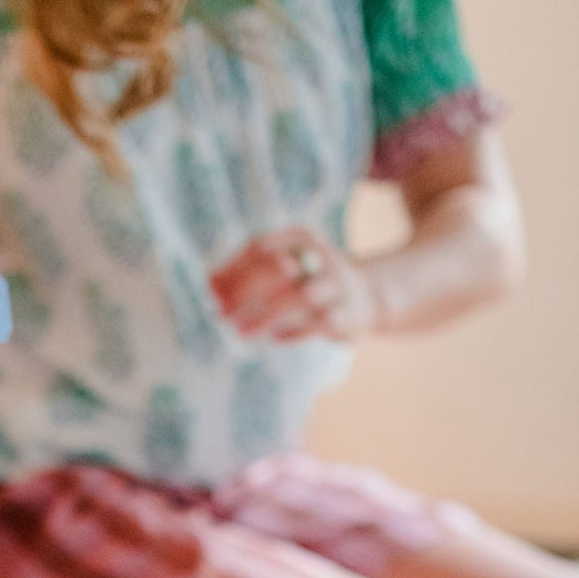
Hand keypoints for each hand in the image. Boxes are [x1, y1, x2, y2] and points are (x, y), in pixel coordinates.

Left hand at [210, 227, 376, 342]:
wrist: (370, 295)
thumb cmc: (312, 280)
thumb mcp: (286, 265)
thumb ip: (249, 271)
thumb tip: (208, 283)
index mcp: (302, 238)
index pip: (261, 247)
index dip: (232, 269)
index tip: (209, 291)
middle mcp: (322, 256)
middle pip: (279, 268)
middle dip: (245, 291)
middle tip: (221, 313)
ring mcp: (337, 286)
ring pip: (300, 297)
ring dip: (265, 316)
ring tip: (240, 331)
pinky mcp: (348, 315)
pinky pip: (318, 324)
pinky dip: (294, 332)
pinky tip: (274, 339)